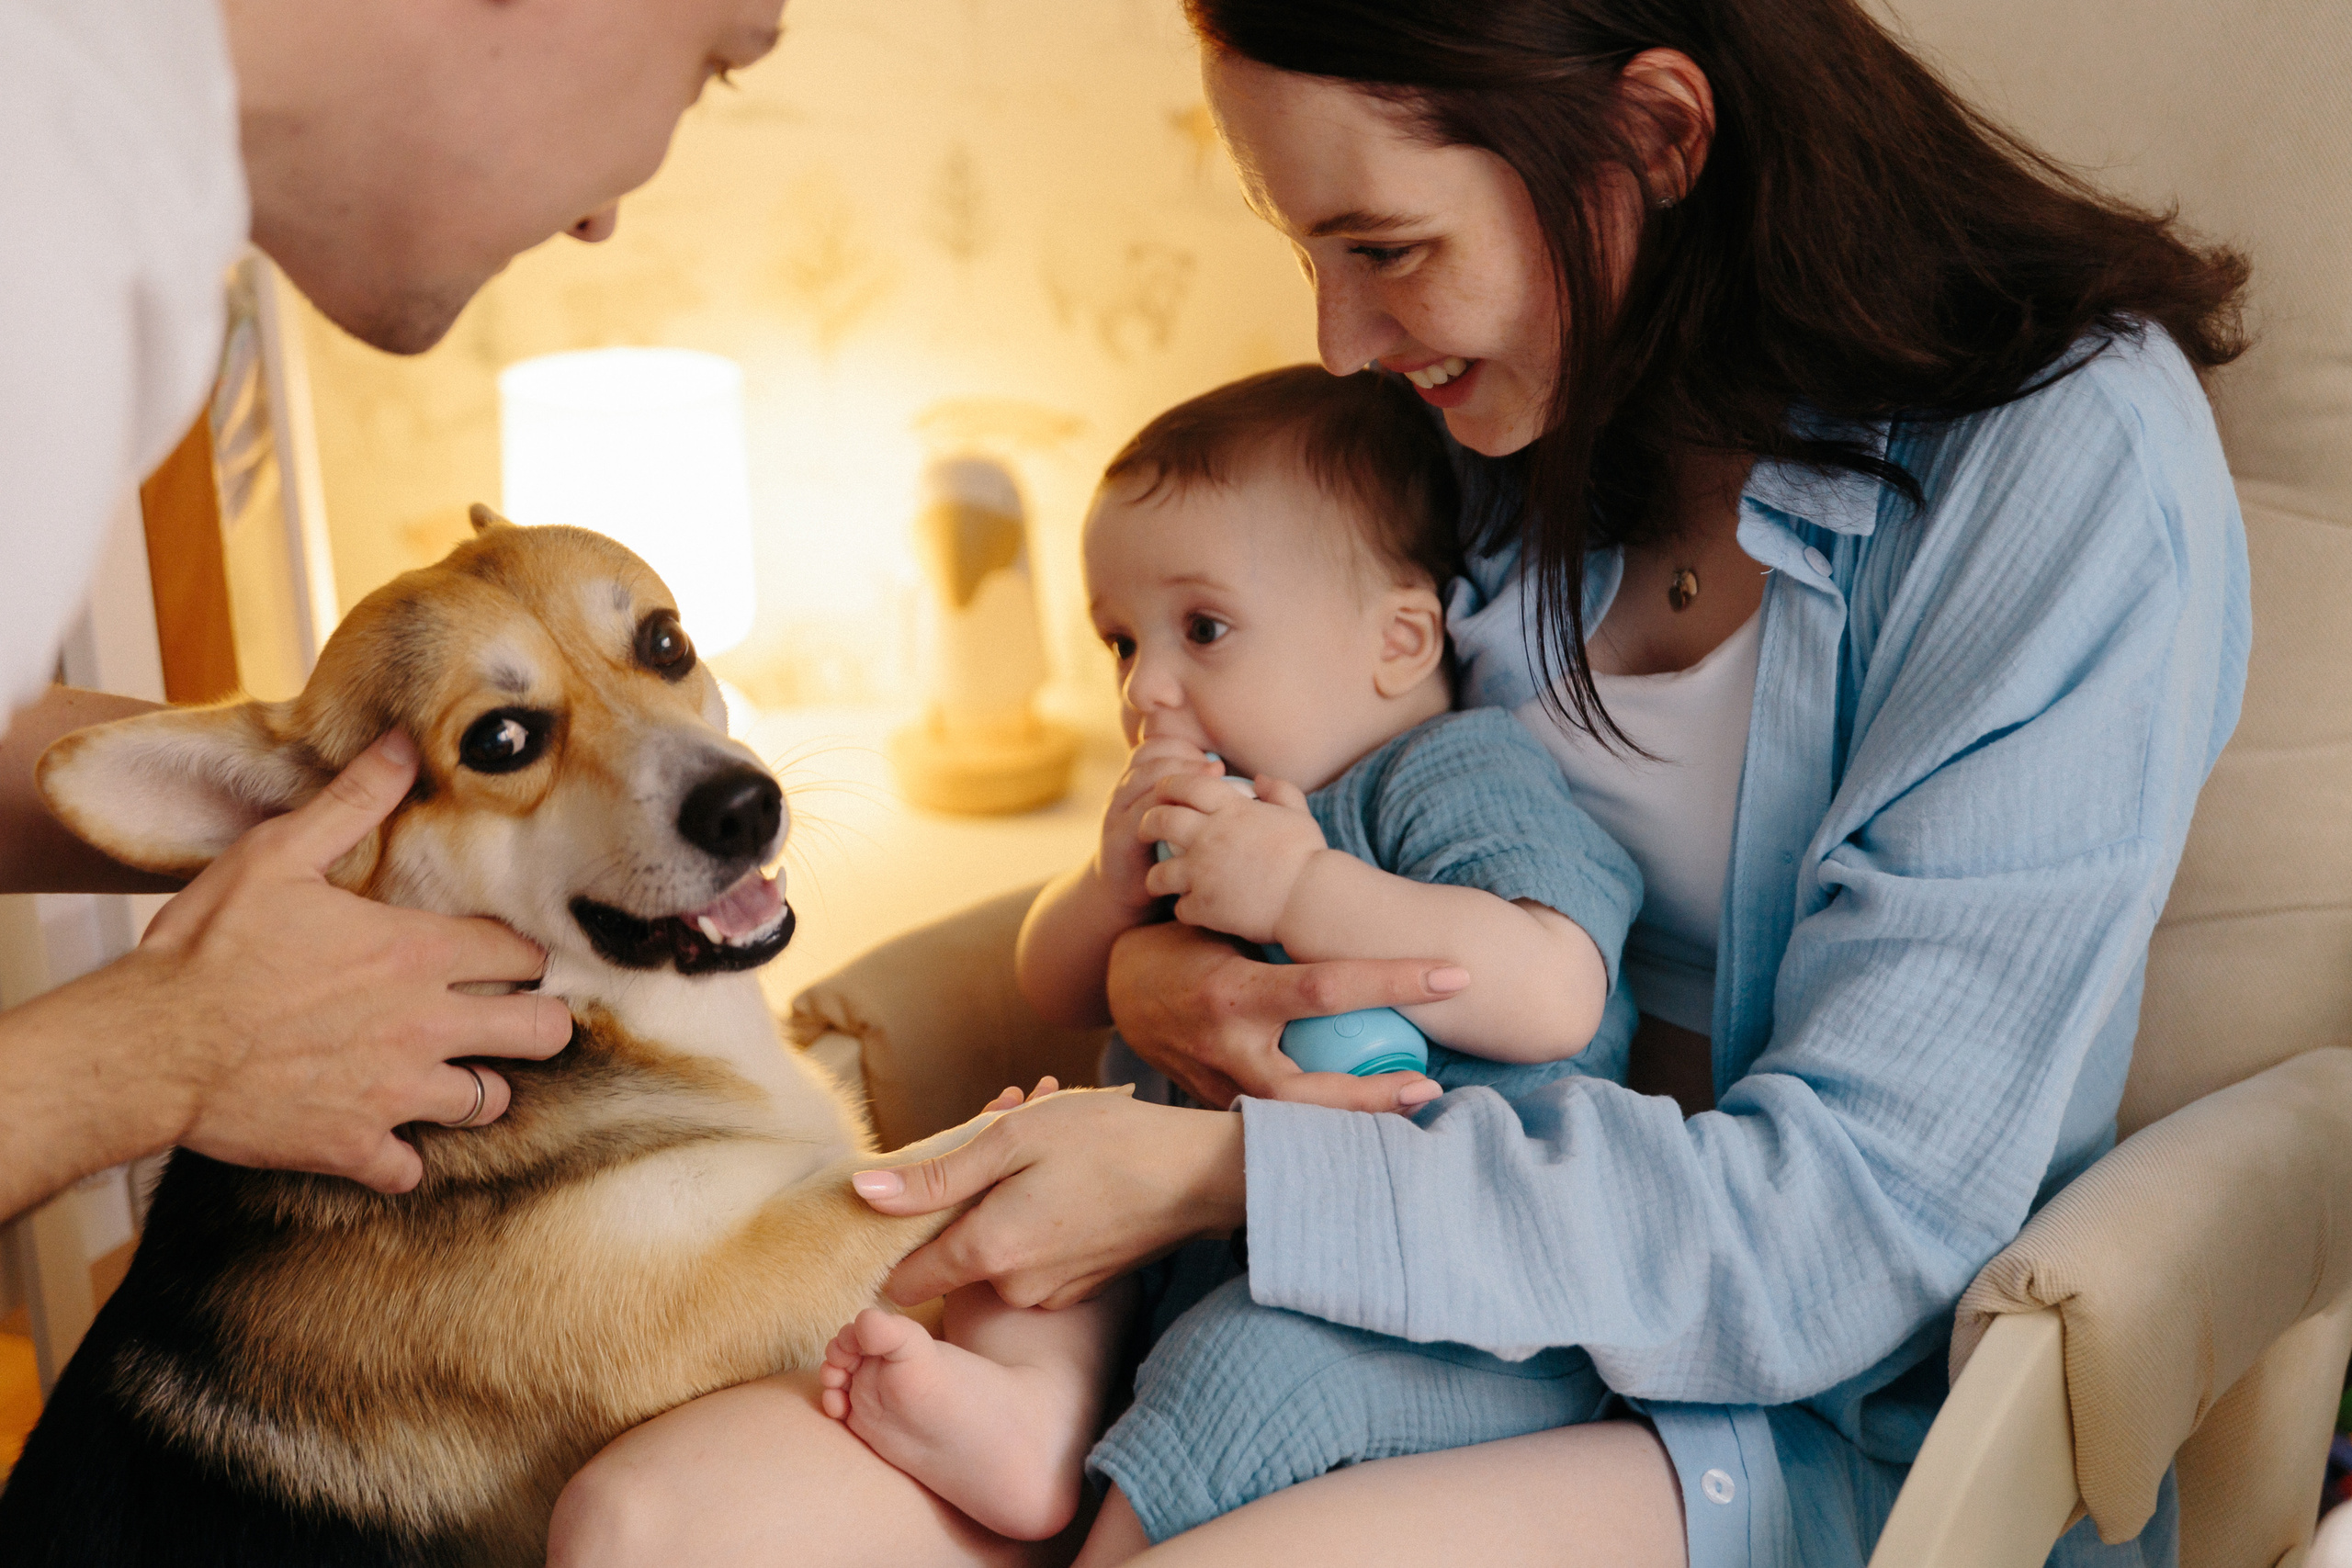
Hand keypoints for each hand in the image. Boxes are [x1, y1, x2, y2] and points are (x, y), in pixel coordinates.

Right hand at [108, 731, 569, 1190]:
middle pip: (542, 1034)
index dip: (523, 954)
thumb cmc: (208, 946)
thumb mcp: (279, 854)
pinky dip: (403, 1159)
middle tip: (511, 1018)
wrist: (148, 1045)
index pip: (524, 954)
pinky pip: (411, 1171)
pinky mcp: (354, 1147)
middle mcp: (426, 1024)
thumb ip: (354, 802)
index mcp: (417, 953)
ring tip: (453, 1073)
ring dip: (477, 1089)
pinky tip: (385, 1137)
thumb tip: (405, 744)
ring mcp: (396, 1093)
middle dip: (537, 1025)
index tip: (508, 956)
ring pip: (489, 1103)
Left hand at [851, 1088, 1245, 1308]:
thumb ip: (934, 1177)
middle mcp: (1013, 1289)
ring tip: (1043, 1141)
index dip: (897, 1238)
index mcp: (987, 1253)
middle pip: (956, 1253)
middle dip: (966, 1197)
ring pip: (998, 1250)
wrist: (1201, 1175)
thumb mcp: (1012, 1141)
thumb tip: (863, 1195)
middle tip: (1000, 1130)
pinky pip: (1035, 1256)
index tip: (917, 1194)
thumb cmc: (1107, 1144)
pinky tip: (1067, 1171)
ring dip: (1004, 1200)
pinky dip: (1037, 1216)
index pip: (903, 1279)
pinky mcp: (1080, 1290)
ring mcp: (1050, 1295)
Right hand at [1091, 737, 1221, 911]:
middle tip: (1217, 769)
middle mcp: (1123, 793)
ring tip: (1207, 787)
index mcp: (1137, 783)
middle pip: (1148, 758)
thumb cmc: (1160, 854)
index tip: (1215, 762)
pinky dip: (1163, 813)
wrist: (1123, 894)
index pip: (1155, 747)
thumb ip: (1188, 796)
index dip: (1183, 747)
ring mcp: (1116, 815)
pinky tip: (1189, 819)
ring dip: (1175, 779)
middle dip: (1184, 758)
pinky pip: (1137, 818)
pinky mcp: (1117, 842)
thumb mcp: (1172, 819)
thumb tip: (1228, 774)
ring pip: (1140, 782)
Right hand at [1104, 920, 1460, 1111]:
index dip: (1396, 981)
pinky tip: (1368, 1114)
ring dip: (1355, 1116)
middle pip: (1311, 1089)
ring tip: (1410, 1104)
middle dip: (1374, 1094)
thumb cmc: (1185, 942)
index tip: (1453, 974)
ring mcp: (1221, 1086)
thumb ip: (1280, 930)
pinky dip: (1322, 1118)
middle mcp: (1229, 1048)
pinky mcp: (1220, 1105)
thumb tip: (1360, 910)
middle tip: (1431, 1086)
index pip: (1328, 988)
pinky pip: (1278, 1119)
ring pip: (1295, 1118)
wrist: (1119, 989)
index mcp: (1234, 992)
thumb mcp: (1226, 924)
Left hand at [1140, 772, 1326, 943]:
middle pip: (1160, 820)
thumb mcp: (1299, 814)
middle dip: (1148, 823)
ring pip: (1158, 872)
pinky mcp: (1204, 906)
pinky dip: (1183, 909)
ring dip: (1156, 876)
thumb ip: (1280, 790)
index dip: (1170, 784)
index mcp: (1232, 810)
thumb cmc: (1309, 856)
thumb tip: (1260, 778)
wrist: (1312, 899)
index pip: (1187, 784)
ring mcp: (1203, 872)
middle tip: (1147, 831)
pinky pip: (1179, 908)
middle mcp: (1210, 836)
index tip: (1163, 791)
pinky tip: (1191, 910)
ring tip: (1159, 880)